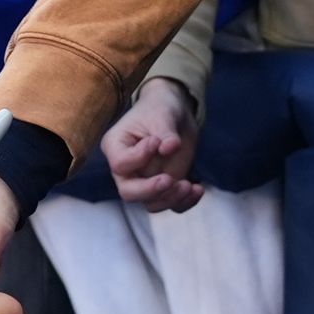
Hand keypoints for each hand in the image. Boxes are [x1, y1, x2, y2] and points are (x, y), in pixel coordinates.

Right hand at [103, 77, 204, 210]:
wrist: (176, 114)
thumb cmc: (160, 109)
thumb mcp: (162, 114)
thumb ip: (164, 131)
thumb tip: (170, 147)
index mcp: (116, 147)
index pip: (120, 164)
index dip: (138, 158)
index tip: (156, 142)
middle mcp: (127, 170)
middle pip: (129, 192)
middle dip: (150, 190)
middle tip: (169, 180)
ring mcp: (145, 181)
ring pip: (151, 203)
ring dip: (171, 198)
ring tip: (190, 186)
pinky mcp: (164, 187)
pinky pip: (171, 204)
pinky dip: (185, 202)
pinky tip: (198, 189)